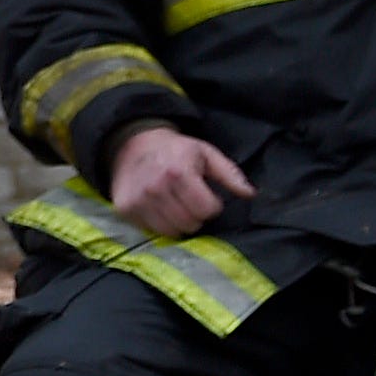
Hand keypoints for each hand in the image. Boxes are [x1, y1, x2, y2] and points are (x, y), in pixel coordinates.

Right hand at [108, 122, 253, 239]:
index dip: (211, 205)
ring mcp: (138, 200)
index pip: (206, 210)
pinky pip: (151, 230)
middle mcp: (156, 187)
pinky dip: (160, 223)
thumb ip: (229, 174)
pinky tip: (159, 208)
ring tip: (176, 206)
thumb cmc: (176, 150)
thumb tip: (250, 194)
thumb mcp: (206, 154)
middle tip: (190, 202)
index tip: (206, 196)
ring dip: (178, 223)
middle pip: (190, 224)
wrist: (132, 144)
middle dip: (196, 216)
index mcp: (179, 172)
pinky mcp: (125, 209)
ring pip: (171, 231)